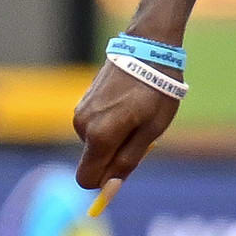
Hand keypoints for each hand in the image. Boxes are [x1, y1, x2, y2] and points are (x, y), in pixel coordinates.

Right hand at [72, 56, 179, 188]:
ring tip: (136, 114)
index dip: (106, 181)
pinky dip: (109, 125)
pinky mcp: (82, 102)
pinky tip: (127, 104)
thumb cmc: (155, 91)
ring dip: (114, 139)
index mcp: (99, 136)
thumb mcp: (151, 131)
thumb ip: (128, 161)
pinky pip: (94, 128)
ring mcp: (80, 112)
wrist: (147, 48)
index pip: (86, 179)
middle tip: (141, 134)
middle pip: (93, 162)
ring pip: (94, 144)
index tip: (127, 168)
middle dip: (114, 158)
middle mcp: (82, 126)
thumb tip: (108, 187)